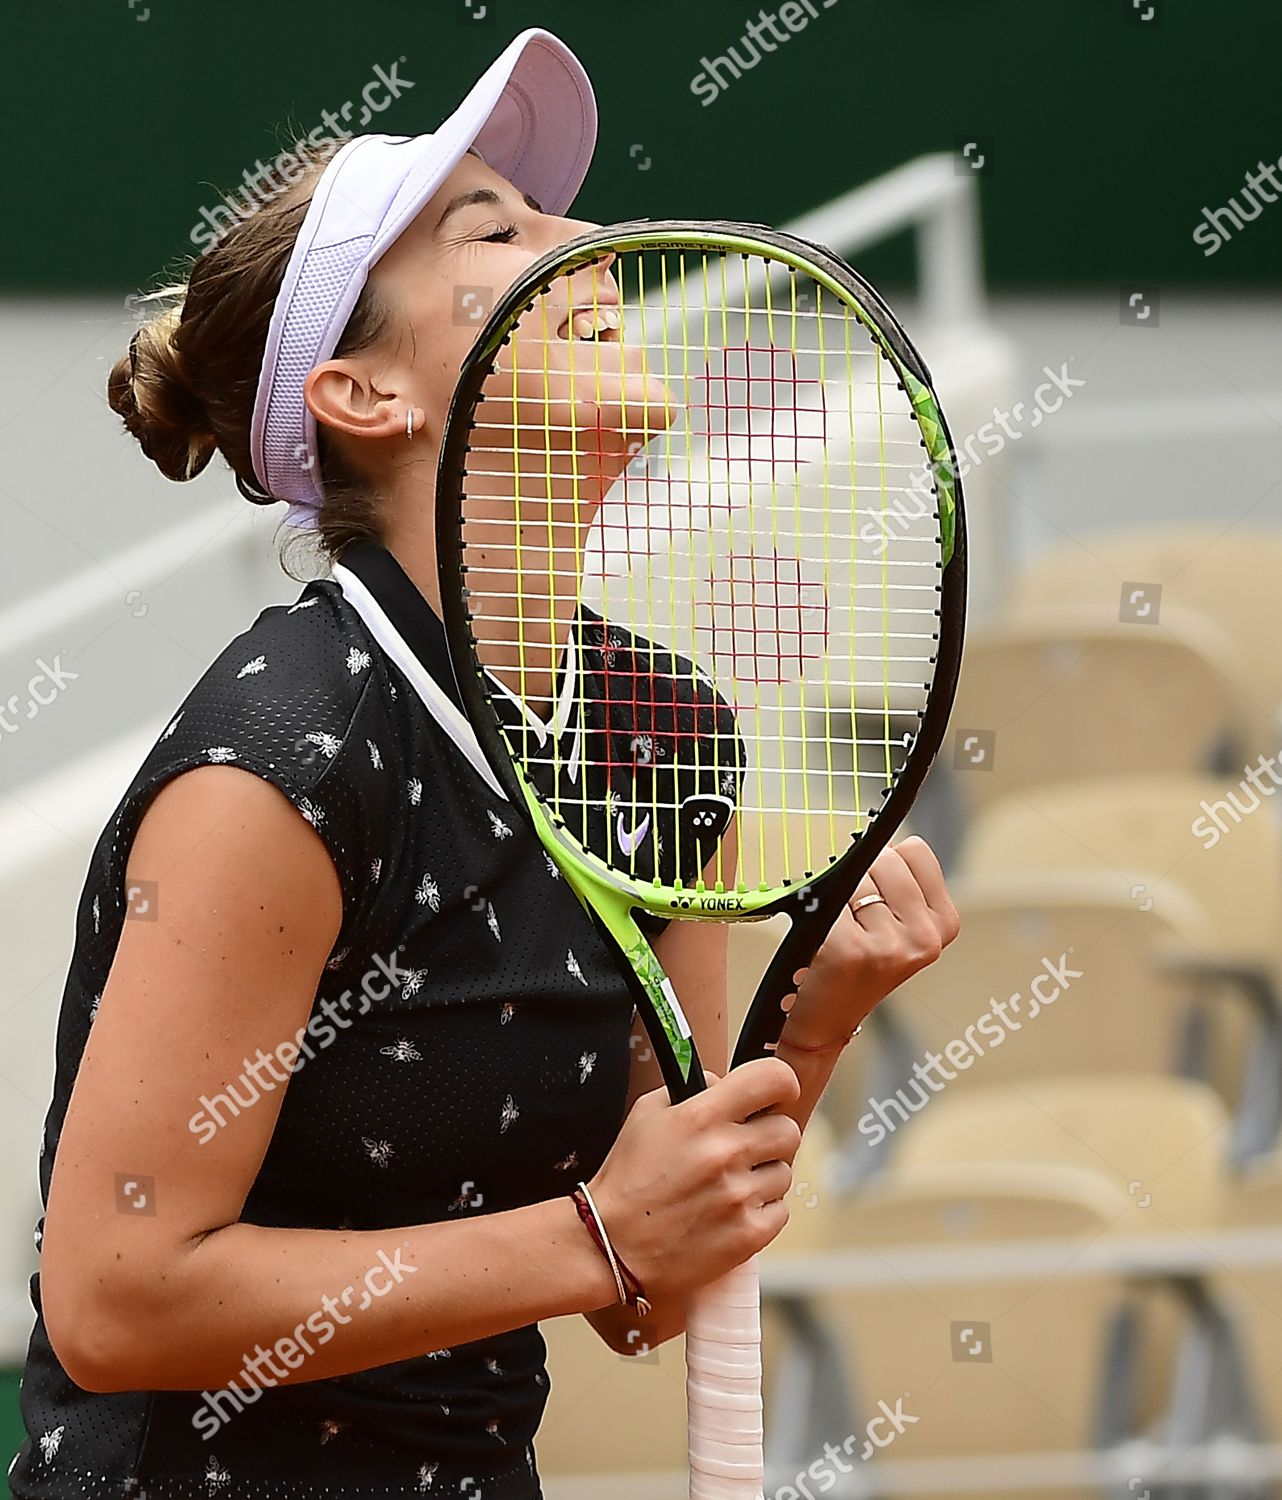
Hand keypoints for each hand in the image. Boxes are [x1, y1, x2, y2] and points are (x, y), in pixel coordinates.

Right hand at [586, 1058, 801, 1301]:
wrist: (611, 1245)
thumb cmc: (628, 1179)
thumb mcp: (647, 1114)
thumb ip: (693, 1090)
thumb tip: (728, 1084)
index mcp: (701, 1117)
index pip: (772, 1078)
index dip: (781, 1083)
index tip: (776, 1094)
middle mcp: (725, 1153)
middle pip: (788, 1130)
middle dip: (770, 1135)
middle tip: (745, 1147)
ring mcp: (739, 1196)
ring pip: (784, 1173)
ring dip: (762, 1177)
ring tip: (726, 1187)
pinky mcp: (749, 1235)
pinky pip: (779, 1210)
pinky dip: (760, 1211)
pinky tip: (729, 1212)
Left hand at [783, 835, 959, 1046]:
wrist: (822, 1021)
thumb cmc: (853, 960)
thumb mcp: (896, 924)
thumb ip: (900, 882)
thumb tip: (879, 838)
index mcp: (944, 924)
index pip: (915, 851)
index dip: (885, 864)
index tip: (877, 896)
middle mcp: (924, 938)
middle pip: (884, 859)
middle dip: (860, 878)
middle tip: (851, 919)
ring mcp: (889, 946)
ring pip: (854, 877)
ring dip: (836, 896)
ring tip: (837, 932)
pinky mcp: (850, 950)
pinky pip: (828, 897)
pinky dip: (816, 911)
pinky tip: (822, 943)